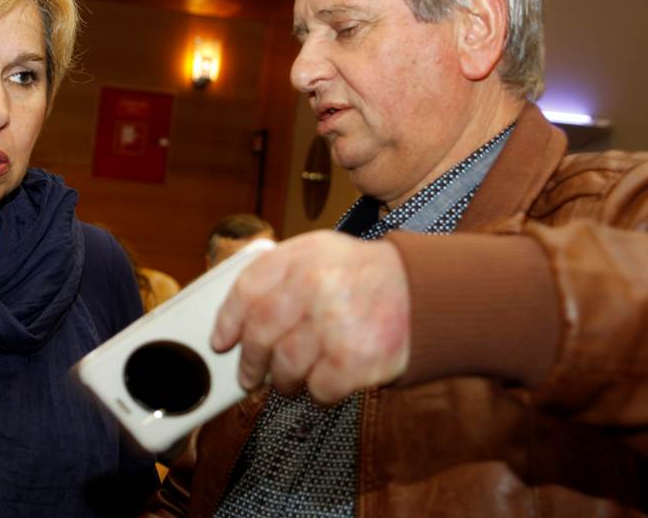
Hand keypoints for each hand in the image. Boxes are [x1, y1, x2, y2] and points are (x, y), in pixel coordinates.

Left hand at [210, 230, 410, 404]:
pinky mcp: (355, 359)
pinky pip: (318, 389)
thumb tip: (234, 319)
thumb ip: (279, 276)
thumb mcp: (320, 254)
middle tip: (249, 376)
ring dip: (284, 382)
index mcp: (302, 256)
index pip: (247, 289)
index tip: (221, 341)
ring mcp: (335, 323)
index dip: (228, 320)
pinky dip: (319, 393)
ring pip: (285, 368)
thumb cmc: (362, 276)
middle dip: (250, 363)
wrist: (425, 292)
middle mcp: (315, 285)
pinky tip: (326, 382)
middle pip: (260, 334)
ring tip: (290, 381)